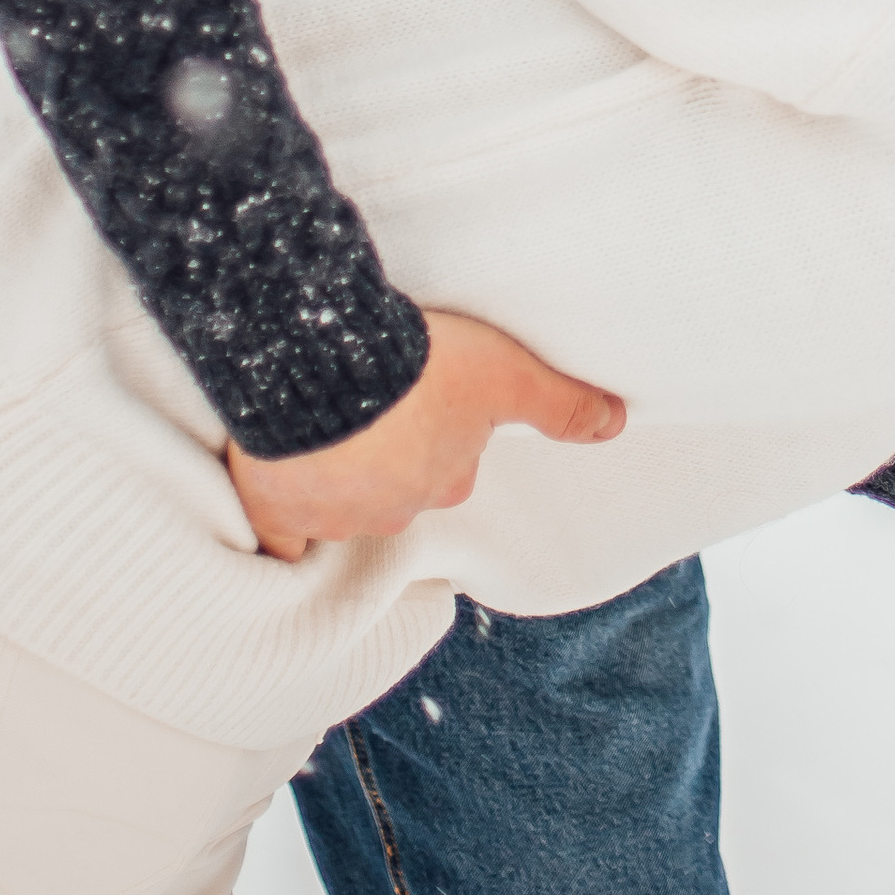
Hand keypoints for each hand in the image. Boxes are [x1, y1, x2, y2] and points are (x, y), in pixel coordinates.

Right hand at [226, 308, 625, 561]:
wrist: (325, 357)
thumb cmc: (420, 362)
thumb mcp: (507, 374)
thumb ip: (561, 404)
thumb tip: (616, 425)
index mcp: (446, 479)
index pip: (449, 465)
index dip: (436, 428)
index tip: (420, 392)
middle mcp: (395, 509)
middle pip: (397, 486)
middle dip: (387, 453)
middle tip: (372, 400)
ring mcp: (335, 514)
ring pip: (341, 502)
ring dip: (334, 470)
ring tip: (324, 415)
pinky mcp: (279, 511)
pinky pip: (281, 537)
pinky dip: (281, 527)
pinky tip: (278, 506)